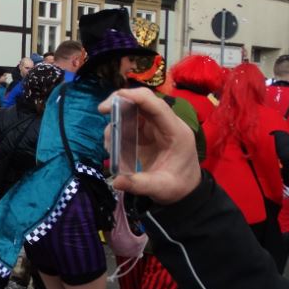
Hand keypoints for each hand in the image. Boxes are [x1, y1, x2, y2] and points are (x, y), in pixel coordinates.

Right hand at [99, 88, 200, 204]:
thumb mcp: (160, 188)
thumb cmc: (177, 187)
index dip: (136, 97)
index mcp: (176, 132)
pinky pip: (131, 121)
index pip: (157, 106)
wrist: (186, 190)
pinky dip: (118, 128)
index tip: (113, 100)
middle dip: (121, 101)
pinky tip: (112, 145)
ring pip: (135, 110)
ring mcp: (157, 127)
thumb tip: (116, 182)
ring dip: (117, 118)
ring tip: (108, 142)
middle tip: (102, 110)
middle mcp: (167, 125)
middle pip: (144, 101)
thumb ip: (138, 184)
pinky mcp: (148, 132)